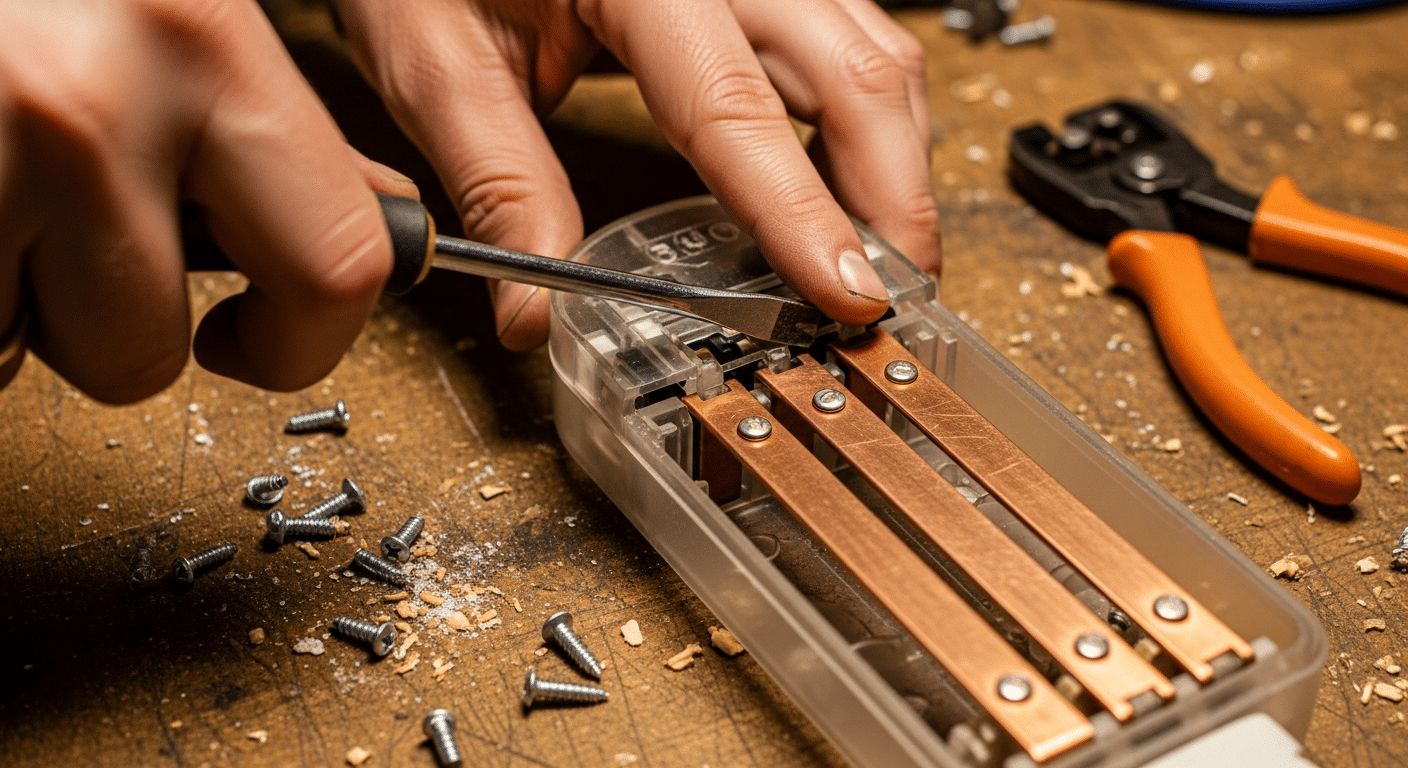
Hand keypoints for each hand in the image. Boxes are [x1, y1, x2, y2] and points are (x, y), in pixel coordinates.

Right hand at [0, 0, 408, 401]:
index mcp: (203, 37)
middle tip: (84, 274)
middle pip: (148, 352)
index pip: (337, 265)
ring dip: (15, 300)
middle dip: (121, 343)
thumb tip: (369, 214)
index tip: (259, 336)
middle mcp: (94, 96)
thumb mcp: (175, 5)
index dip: (301, 341)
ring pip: (31, 345)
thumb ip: (261, 111)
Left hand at [332, 0, 940, 349]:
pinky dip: (870, 126)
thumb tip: (535, 312)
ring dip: (893, 165)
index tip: (842, 296)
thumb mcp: (441, 62)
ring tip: (873, 261)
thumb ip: (501, 185)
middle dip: (892, 200)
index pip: (736, 107)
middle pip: (857, 72)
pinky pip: (853, 41)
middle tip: (881, 302)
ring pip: (877, 54)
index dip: (800, 213)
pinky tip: (850, 188)